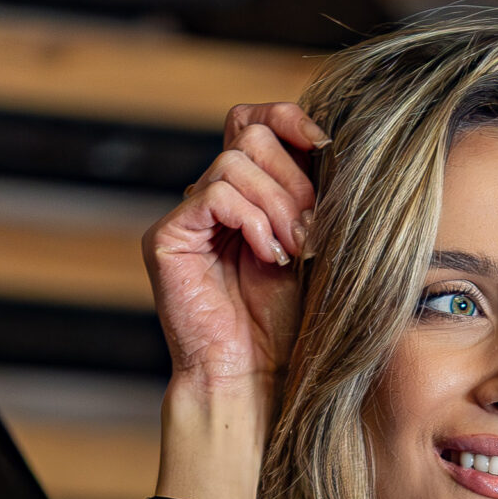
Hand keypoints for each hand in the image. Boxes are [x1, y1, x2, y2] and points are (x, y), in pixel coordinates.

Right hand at [143, 99, 325, 392]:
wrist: (258, 379)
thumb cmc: (292, 325)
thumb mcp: (316, 248)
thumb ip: (315, 196)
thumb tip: (329, 144)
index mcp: (249, 194)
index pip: (256, 121)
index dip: (290, 120)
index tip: (328, 148)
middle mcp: (213, 198)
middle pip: (249, 133)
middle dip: (293, 178)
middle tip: (311, 232)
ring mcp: (188, 217)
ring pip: (235, 162)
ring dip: (278, 205)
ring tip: (292, 253)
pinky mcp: (168, 238)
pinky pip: (213, 193)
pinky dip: (252, 220)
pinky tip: (268, 256)